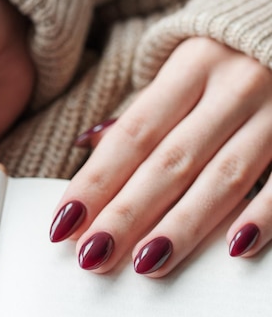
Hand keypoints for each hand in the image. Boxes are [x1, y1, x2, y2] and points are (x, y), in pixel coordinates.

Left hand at [50, 37, 271, 275]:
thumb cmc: (227, 54)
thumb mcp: (183, 66)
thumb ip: (144, 110)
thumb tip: (90, 147)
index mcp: (190, 68)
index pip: (134, 134)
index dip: (97, 180)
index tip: (65, 222)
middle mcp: (231, 87)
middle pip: (170, 160)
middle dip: (128, 212)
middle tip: (93, 255)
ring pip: (223, 177)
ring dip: (182, 225)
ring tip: (146, 263)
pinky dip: (263, 215)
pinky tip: (233, 249)